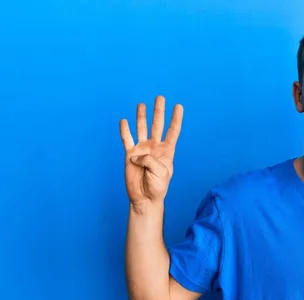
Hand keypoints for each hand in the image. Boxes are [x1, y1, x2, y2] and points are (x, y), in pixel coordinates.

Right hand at [120, 95, 183, 210]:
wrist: (145, 198)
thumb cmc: (157, 186)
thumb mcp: (160, 172)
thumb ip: (150, 160)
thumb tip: (136, 154)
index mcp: (167, 151)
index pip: (173, 131)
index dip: (176, 119)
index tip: (178, 106)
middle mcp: (155, 147)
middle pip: (157, 125)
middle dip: (159, 111)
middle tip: (160, 97)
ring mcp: (142, 150)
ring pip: (142, 129)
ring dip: (142, 116)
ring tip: (142, 104)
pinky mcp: (130, 155)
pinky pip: (127, 140)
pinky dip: (125, 130)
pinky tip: (124, 120)